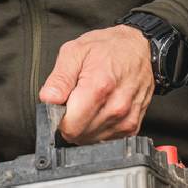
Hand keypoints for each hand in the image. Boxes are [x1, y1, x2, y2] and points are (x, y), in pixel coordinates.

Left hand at [38, 26, 153, 143]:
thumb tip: (48, 100)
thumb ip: (59, 78)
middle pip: (79, 135)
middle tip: (77, 100)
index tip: (62, 106)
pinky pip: (105, 139)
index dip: (59, 118)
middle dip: (71, 121)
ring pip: (90, 139)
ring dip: (85, 126)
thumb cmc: (109, 48)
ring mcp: (126, 119)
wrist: (140, 49)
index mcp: (99, 87)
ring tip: (91, 103)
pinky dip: (98, 129)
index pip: (69, 126)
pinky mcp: (132, 126)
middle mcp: (116, 106)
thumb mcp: (75, 51)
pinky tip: (101, 110)